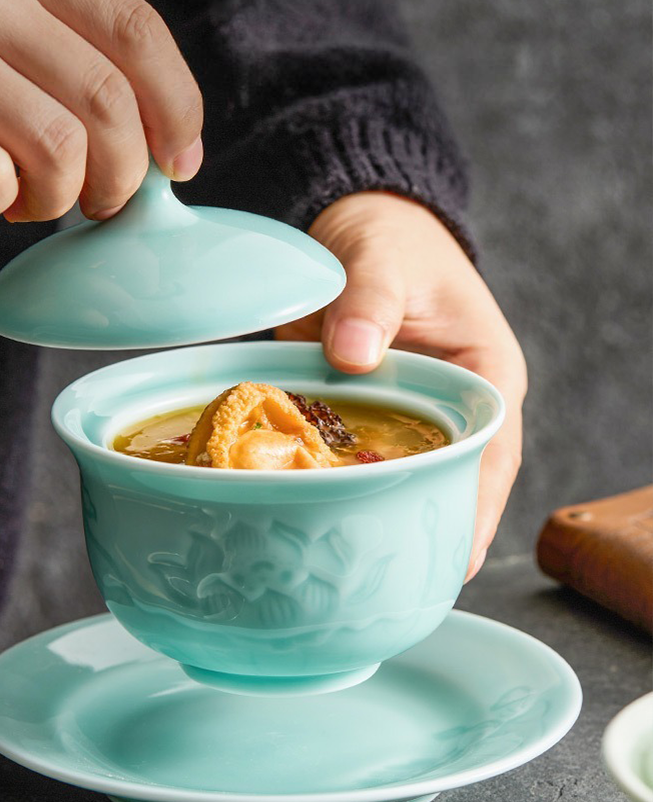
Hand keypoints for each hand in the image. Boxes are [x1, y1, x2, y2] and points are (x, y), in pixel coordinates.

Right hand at [0, 0, 202, 220]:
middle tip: (101, 200)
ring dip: (61, 200)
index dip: (178, 108)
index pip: (137, 30)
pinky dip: (0, 204)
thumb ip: (64, 43)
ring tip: (35, 199)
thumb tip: (163, 148)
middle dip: (123, 177)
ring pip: (59, 151)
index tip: (180, 162)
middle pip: (108, 103)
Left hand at [276, 192, 526, 578]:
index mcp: (484, 373)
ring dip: (378, 514)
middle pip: (450, 482)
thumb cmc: (389, 237)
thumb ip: (370, 299)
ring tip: (351, 566)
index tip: (457, 555)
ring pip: (400, 479)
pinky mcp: (360, 416)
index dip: (477, 508)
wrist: (351, 221)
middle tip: (394, 579)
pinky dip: (335, 486)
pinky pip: (351, 461)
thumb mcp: (384, 257)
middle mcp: (451, 405)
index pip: (494, 454)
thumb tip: (353, 353)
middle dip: (426, 528)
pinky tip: (308, 515)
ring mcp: (404, 415)